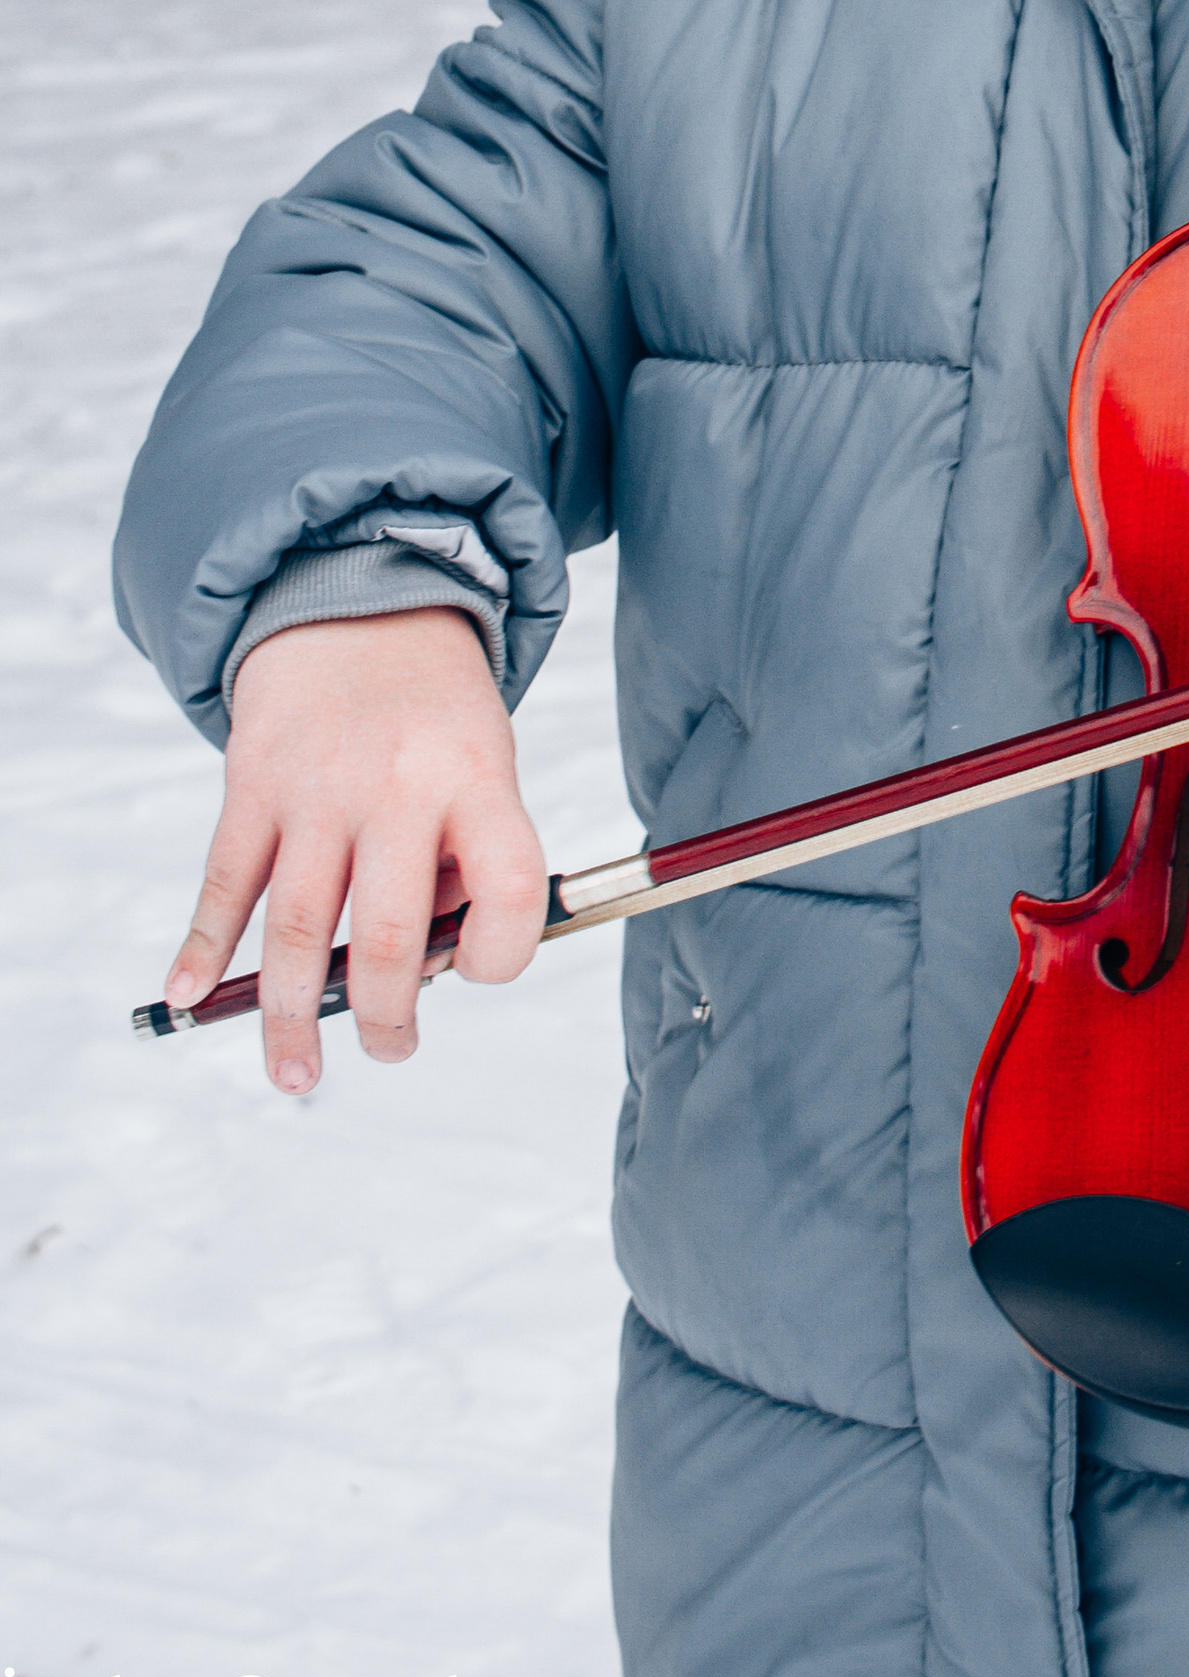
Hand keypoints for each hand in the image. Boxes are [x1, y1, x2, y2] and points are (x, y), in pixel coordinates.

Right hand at [165, 608, 548, 1092]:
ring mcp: (317, 786)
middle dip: (384, 1018)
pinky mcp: (253, 783)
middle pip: (386, 935)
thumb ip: (464, 859)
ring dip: (291, 1016)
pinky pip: (225, 881)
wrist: (358, 605)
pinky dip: (204, 948)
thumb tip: (419, 971)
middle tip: (390, 1049)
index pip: (509, 889)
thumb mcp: (485, 763)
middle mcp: (397, 783)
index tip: (476, 973)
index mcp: (477, 777)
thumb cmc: (434, 715)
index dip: (500, 955)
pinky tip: (191, 997)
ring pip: (297, 927)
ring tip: (297, 1071)